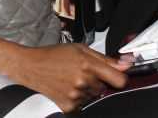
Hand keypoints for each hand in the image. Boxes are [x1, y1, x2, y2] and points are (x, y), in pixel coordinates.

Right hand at [13, 43, 129, 112]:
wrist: (31, 67)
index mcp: (88, 65)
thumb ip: (105, 59)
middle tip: (82, 73)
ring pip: (94, 96)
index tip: (118, 77)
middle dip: (98, 82)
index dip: (121, 79)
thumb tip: (125, 64)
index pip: (120, 80)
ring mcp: (76, 96)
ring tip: (72, 79)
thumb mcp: (81, 49)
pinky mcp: (69, 107)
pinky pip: (83, 105)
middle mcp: (83, 81)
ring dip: (87, 90)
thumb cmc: (54, 55)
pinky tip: (67, 88)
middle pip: (105, 88)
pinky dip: (78, 99)